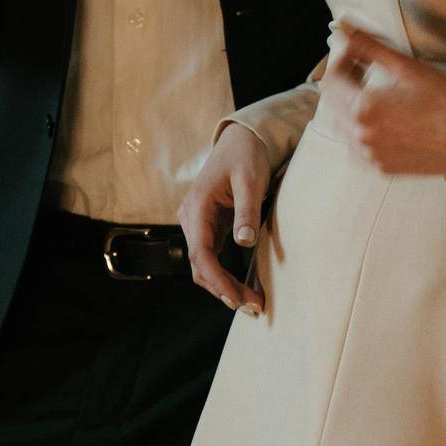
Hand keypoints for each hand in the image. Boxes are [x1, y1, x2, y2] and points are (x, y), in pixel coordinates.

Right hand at [177, 122, 269, 314]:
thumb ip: (246, 210)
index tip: (236, 299)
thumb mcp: (250, 180)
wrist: (241, 138)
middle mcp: (191, 218)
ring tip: (251, 302)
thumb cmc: (245, 155)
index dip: (217, 280)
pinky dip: (225, 274)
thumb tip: (243, 242)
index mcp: (197, 206)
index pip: (200, 253)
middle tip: (253, 307)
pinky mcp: (209, 226)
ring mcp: (198, 223)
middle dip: (224, 289)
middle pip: (201, 265)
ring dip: (224, 285)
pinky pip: (212, 257)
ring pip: (205, 265)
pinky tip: (244, 286)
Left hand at [321, 26, 445, 177]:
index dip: (340, 60)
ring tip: (373, 92)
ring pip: (341, 126)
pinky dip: (359, 130)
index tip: (354, 52)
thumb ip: (370, 49)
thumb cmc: (445, 103)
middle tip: (364, 68)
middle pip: (332, 102)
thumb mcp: (407, 68)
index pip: (331, 80)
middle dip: (344, 81)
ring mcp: (370, 155)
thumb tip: (347, 35)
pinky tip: (380, 120)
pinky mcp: (381, 167)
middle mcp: (361, 136)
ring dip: (349, 105)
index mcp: (364, 109)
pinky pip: (355, 148)